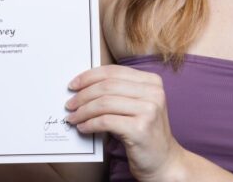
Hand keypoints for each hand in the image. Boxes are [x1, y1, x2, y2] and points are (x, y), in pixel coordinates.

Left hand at [65, 65, 183, 181]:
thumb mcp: (136, 106)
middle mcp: (154, 93)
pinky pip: (106, 121)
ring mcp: (149, 110)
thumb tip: (83, 87)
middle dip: (83, 95)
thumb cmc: (144, 132)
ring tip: (73, 118)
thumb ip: (118, 92)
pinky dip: (90, 124)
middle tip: (69, 104)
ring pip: (104, 103)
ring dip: (83, 111)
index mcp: (152, 81)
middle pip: (107, 86)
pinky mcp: (140, 129)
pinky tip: (83, 128)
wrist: (163, 161)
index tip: (73, 85)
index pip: (114, 71)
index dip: (89, 76)